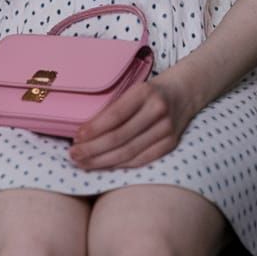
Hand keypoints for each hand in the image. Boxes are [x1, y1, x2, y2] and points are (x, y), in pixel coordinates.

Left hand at [68, 76, 195, 169]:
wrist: (183, 92)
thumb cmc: (148, 91)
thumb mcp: (132, 89)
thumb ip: (114, 106)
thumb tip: (83, 130)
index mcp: (144, 92)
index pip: (115, 115)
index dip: (94, 128)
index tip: (76, 137)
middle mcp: (157, 111)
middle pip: (120, 137)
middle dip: (93, 149)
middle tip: (73, 155)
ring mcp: (166, 129)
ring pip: (129, 151)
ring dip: (102, 160)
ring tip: (83, 163)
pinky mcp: (171, 144)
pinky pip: (142, 159)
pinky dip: (121, 165)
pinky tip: (104, 166)